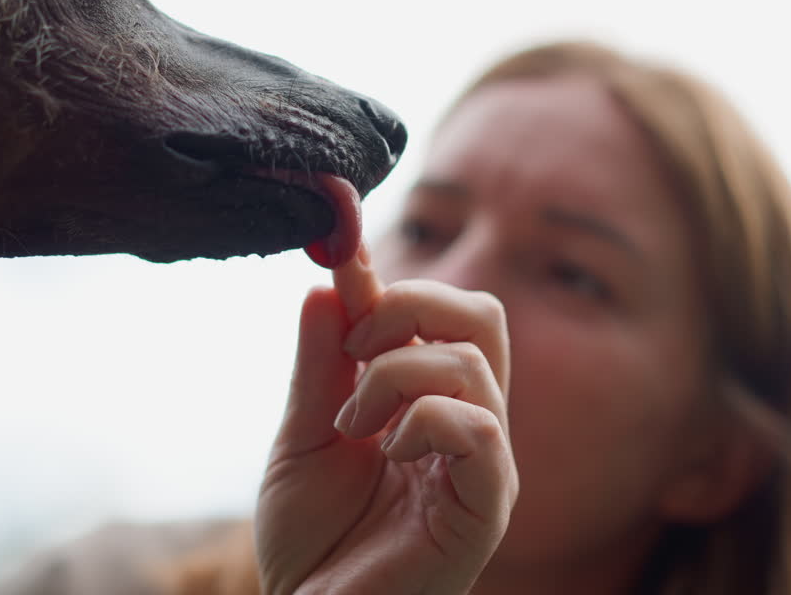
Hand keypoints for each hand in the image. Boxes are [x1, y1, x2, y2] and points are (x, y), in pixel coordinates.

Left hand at [256, 245, 516, 594]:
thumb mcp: (303, 435)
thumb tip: (326, 282)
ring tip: (351, 424)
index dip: (386, 275)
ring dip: (395, 373)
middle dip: (411, 303)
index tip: (337, 248)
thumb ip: (319, 366)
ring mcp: (484, 463)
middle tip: (353, 343)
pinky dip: (425, 419)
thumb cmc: (314, 542)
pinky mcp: (487, 504)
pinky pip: (481, 425)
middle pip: (481, 314)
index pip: (434, 313)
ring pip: (472, 362)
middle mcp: (468, 423)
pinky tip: (389, 451)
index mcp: (431, 401)